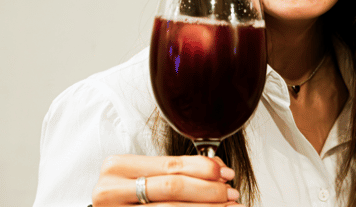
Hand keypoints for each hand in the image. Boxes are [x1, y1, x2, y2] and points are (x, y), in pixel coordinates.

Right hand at [91, 155, 241, 205]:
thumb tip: (218, 168)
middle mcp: (110, 191)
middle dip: (209, 190)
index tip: (226, 173)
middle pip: (173, 188)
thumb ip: (178, 168)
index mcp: (117, 167)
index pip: (170, 165)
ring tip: (229, 206)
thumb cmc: (128, 194)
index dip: (204, 169)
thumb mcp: (147, 175)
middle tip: (231, 192)